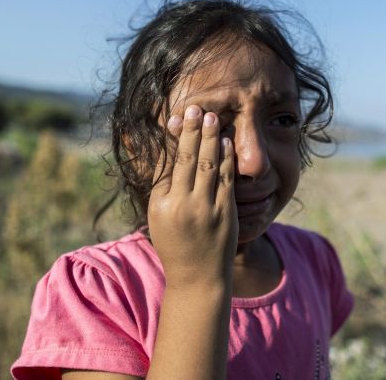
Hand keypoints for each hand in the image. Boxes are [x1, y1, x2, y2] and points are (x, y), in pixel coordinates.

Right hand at [147, 105, 237, 289]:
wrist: (199, 277)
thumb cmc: (176, 245)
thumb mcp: (159, 217)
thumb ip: (162, 187)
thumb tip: (165, 154)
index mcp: (161, 204)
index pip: (167, 163)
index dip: (173, 138)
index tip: (176, 118)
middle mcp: (182, 205)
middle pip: (187, 158)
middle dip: (192, 130)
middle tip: (196, 107)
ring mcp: (206, 209)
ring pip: (208, 164)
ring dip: (211, 138)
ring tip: (212, 117)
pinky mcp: (225, 213)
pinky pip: (225, 179)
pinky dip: (226, 158)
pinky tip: (226, 142)